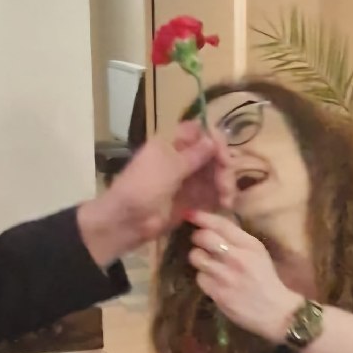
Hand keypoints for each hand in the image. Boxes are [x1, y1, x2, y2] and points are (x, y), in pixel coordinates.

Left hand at [78, 122, 234, 267]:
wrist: (126, 222)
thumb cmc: (142, 188)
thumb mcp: (168, 168)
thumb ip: (194, 155)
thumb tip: (213, 139)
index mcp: (172, 143)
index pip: (201, 131)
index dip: (215, 140)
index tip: (223, 157)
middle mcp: (182, 158)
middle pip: (213, 154)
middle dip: (224, 167)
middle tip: (225, 185)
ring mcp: (188, 179)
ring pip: (216, 174)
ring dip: (226, 184)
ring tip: (226, 201)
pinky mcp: (191, 199)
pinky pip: (213, 193)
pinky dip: (221, 198)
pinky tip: (224, 205)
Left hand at [188, 212, 300, 341]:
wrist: (276, 312)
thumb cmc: (266, 279)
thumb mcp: (258, 253)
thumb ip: (237, 240)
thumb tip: (212, 226)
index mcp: (250, 244)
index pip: (220, 224)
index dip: (201, 217)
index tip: (189, 213)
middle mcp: (237, 257)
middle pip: (203, 237)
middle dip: (197, 237)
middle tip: (199, 242)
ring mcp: (226, 276)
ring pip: (196, 257)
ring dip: (198, 258)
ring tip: (206, 263)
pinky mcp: (218, 292)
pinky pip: (199, 278)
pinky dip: (203, 278)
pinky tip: (212, 280)